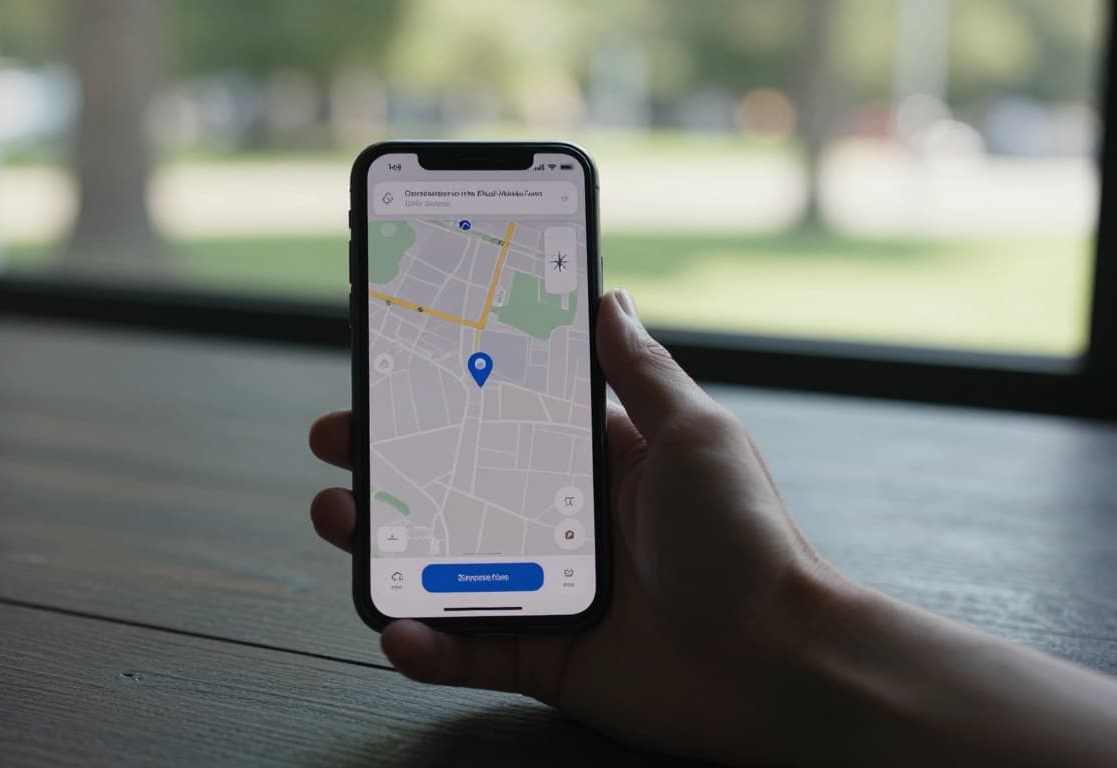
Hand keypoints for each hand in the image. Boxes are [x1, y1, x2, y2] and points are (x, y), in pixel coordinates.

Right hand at [309, 289, 837, 759]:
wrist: (778, 666)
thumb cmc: (747, 542)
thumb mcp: (695, 435)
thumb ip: (641, 371)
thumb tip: (608, 296)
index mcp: (598, 467)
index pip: (506, 421)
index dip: (447, 396)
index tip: (394, 369)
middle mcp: (566, 526)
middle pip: (457, 489)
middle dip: (391, 464)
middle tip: (338, 440)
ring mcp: (550, 594)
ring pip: (445, 566)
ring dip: (384, 544)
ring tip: (339, 517)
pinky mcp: (546, 658)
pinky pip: (469, 652)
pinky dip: (426, 644)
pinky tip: (397, 627)